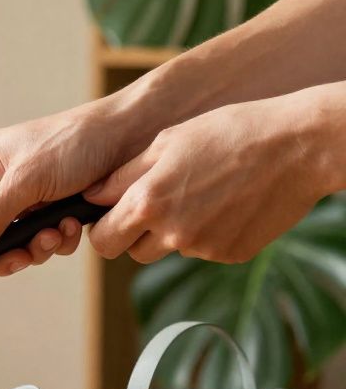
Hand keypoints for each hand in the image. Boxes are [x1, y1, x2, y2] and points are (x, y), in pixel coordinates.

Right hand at [0, 99, 142, 288]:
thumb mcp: (25, 182)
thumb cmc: (73, 143)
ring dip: (39, 246)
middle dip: (8, 251)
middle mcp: (0, 183)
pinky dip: (59, 240)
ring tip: (58, 232)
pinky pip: (45, 240)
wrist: (131, 136)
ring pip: (17, 244)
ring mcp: (28, 198)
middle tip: (24, 258)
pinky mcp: (55, 210)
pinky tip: (73, 224)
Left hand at [85, 91, 340, 263]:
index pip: (104, 240)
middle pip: (133, 253)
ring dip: (173, 232)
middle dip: (135, 234)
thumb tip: (91, 197)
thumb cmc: (229, 133)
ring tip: (200, 194)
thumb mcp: (166, 142)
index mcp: (148, 203)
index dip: (104, 229)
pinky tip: (226, 203)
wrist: (297, 146)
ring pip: (170, 250)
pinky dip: (208, 233)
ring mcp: (204, 248)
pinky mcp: (231, 255)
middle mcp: (173, 233)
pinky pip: (205, 250)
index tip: (111, 216)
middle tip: (155, 205)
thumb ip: (123, 176)